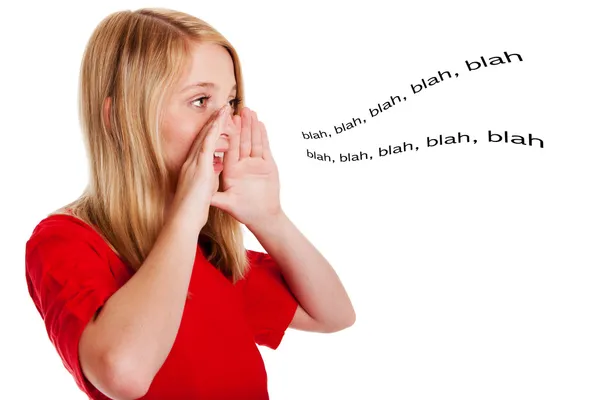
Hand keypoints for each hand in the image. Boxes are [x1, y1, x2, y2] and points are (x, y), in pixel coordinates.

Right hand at [170, 104, 230, 230]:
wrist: (183, 219)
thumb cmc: (191, 211)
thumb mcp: (202, 192)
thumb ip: (207, 179)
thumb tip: (214, 171)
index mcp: (192, 169)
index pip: (202, 147)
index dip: (210, 133)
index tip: (217, 123)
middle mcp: (191, 163)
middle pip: (203, 138)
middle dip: (213, 123)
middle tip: (222, 109)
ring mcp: (194, 163)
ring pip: (205, 137)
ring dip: (215, 122)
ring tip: (225, 109)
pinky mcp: (199, 166)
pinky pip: (207, 144)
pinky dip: (214, 131)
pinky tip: (221, 120)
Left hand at [211, 107, 282, 227]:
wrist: (262, 217)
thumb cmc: (244, 211)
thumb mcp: (227, 203)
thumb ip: (216, 198)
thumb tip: (202, 195)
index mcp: (230, 170)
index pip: (227, 148)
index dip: (225, 133)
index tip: (223, 119)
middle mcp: (242, 165)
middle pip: (240, 140)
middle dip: (240, 125)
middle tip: (238, 108)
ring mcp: (255, 165)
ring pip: (252, 141)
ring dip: (251, 126)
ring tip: (250, 111)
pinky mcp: (267, 166)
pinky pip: (264, 148)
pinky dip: (263, 136)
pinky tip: (261, 124)